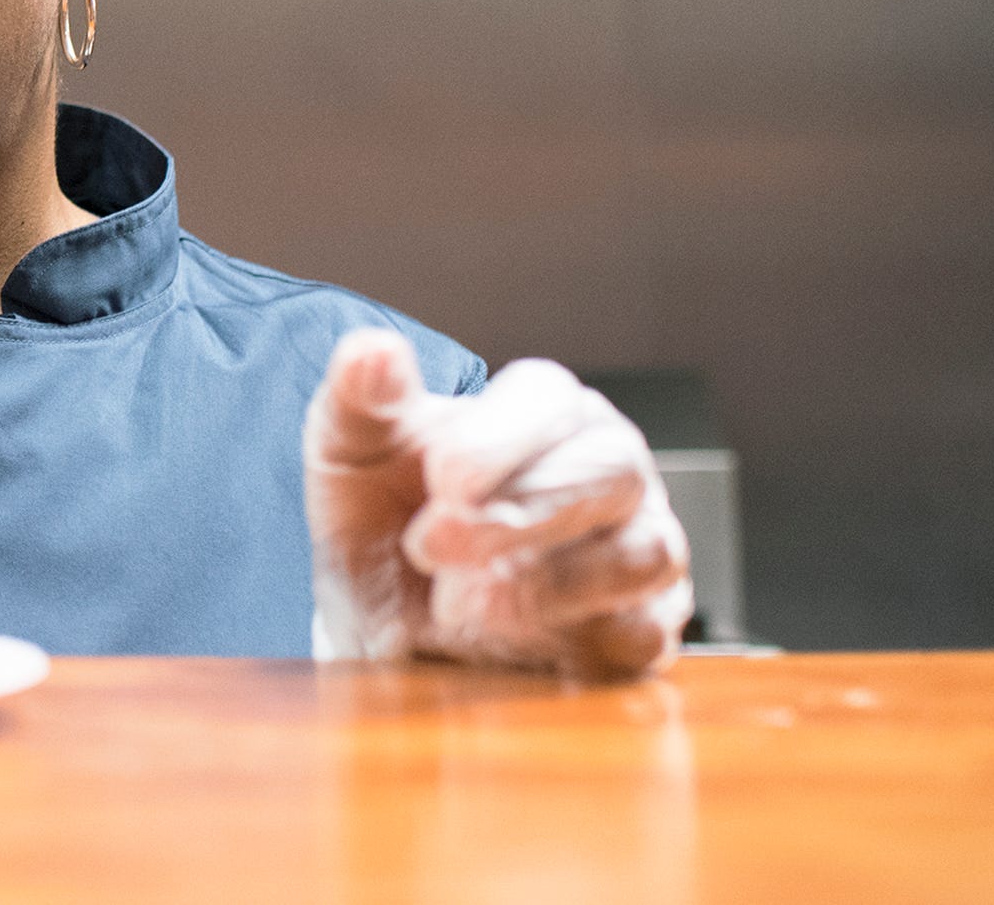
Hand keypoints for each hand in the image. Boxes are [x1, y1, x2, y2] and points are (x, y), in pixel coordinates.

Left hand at [304, 328, 692, 681]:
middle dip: (520, 512)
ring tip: (455, 601)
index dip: (501, 437)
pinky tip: (499, 642)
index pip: (555, 398)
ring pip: (644, 554)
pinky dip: (572, 641)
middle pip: (612, 471)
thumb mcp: (350, 453)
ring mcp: (637, 551)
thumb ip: (359, 398)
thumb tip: (371, 351)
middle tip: (431, 546)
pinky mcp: (640, 633)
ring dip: (548, 582)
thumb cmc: (382, 516)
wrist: (382, 619)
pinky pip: (642, 636)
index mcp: (547, 412)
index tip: (439, 478)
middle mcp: (609, 472)